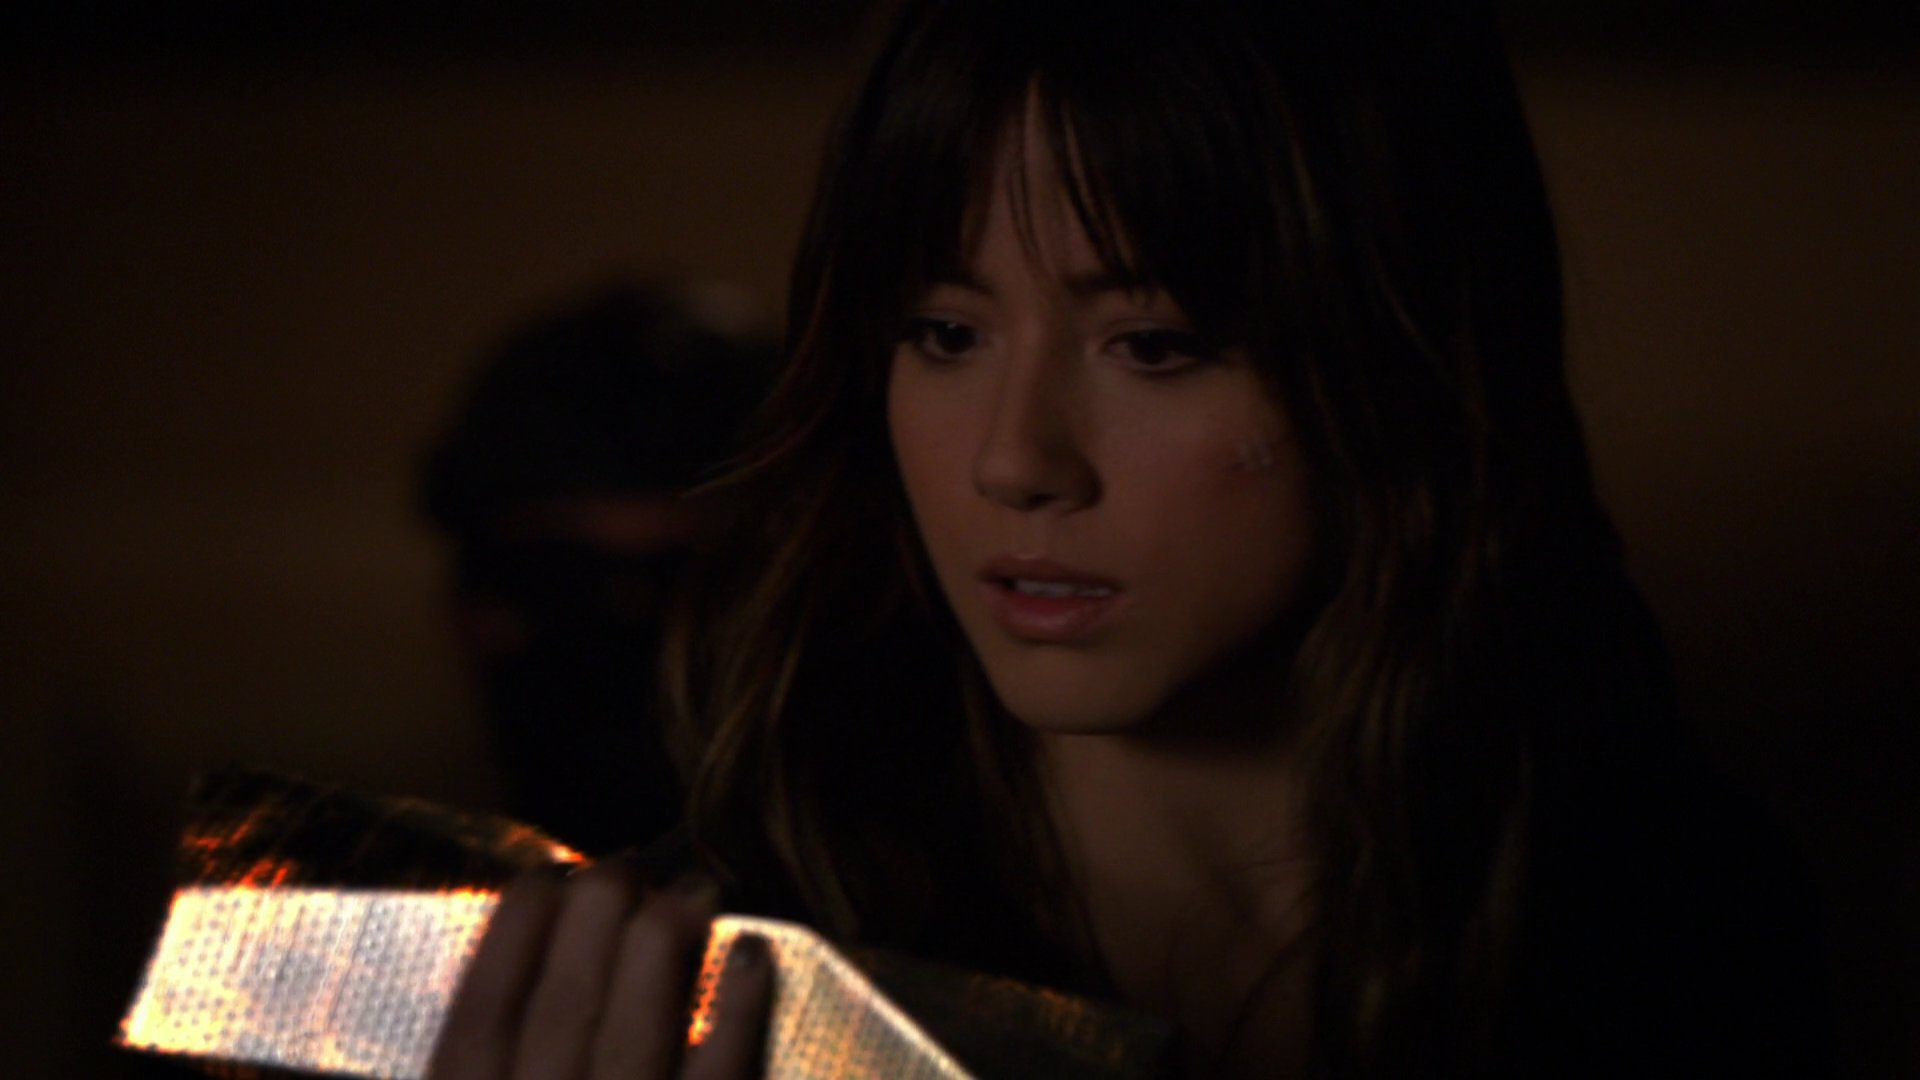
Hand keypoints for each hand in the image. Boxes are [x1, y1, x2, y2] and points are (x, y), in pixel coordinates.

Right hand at [427, 860, 772, 1079]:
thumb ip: (474, 1058)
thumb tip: (451, 995)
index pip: (483, 1012)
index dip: (514, 930)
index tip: (544, 876)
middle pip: (565, 1002)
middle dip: (597, 914)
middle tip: (626, 864)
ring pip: (638, 1028)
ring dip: (668, 940)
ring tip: (695, 887)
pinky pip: (722, 1072)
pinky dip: (742, 1008)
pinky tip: (751, 953)